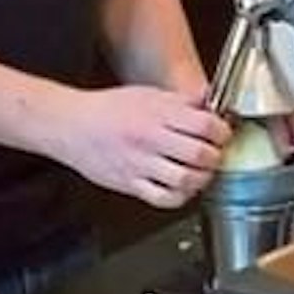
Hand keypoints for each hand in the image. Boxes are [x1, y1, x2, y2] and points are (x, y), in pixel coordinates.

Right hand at [48, 85, 229, 208]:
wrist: (70, 126)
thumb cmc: (106, 109)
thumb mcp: (147, 94)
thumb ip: (180, 101)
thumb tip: (208, 102)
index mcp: (156, 114)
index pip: (205, 125)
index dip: (222, 132)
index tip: (222, 134)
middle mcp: (150, 139)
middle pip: (200, 155)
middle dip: (215, 157)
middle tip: (215, 154)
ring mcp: (140, 164)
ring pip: (186, 180)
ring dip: (201, 179)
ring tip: (200, 172)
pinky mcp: (130, 184)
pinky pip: (164, 199)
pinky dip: (180, 197)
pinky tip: (181, 188)